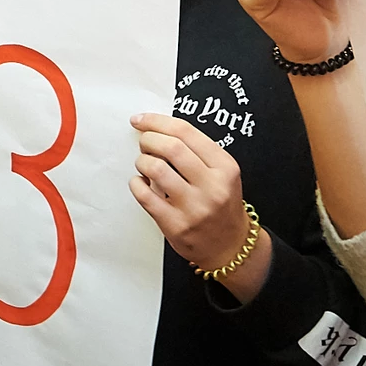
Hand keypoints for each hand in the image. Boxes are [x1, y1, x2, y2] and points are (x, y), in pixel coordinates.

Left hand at [128, 113, 272, 300]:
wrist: (230, 245)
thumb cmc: (220, 203)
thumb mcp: (221, 172)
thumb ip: (195, 151)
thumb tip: (155, 127)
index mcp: (225, 167)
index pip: (186, 132)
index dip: (157, 121)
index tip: (140, 120)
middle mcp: (212, 186)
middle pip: (170, 148)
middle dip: (148, 140)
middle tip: (144, 143)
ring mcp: (194, 208)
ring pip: (155, 169)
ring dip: (142, 161)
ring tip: (144, 164)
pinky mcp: (175, 225)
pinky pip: (144, 195)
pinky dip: (136, 183)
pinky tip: (140, 183)